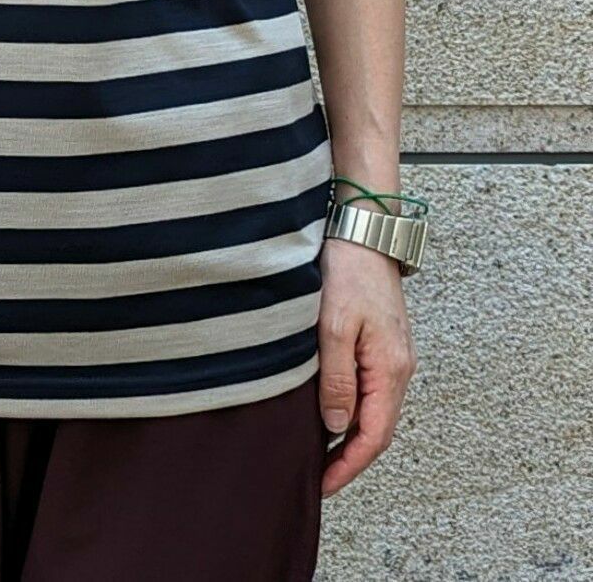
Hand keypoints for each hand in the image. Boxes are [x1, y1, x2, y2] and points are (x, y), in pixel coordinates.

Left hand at [317, 236, 417, 496]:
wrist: (364, 231)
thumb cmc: (348, 273)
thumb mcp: (335, 326)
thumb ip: (337, 378)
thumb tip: (336, 426)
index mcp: (390, 370)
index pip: (375, 436)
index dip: (350, 465)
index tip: (323, 485)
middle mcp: (398, 368)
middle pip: (378, 429)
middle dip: (351, 458)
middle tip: (318, 476)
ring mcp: (392, 356)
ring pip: (375, 410)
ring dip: (352, 435)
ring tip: (320, 453)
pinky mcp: (382, 344)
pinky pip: (371, 389)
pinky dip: (353, 410)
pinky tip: (331, 411)